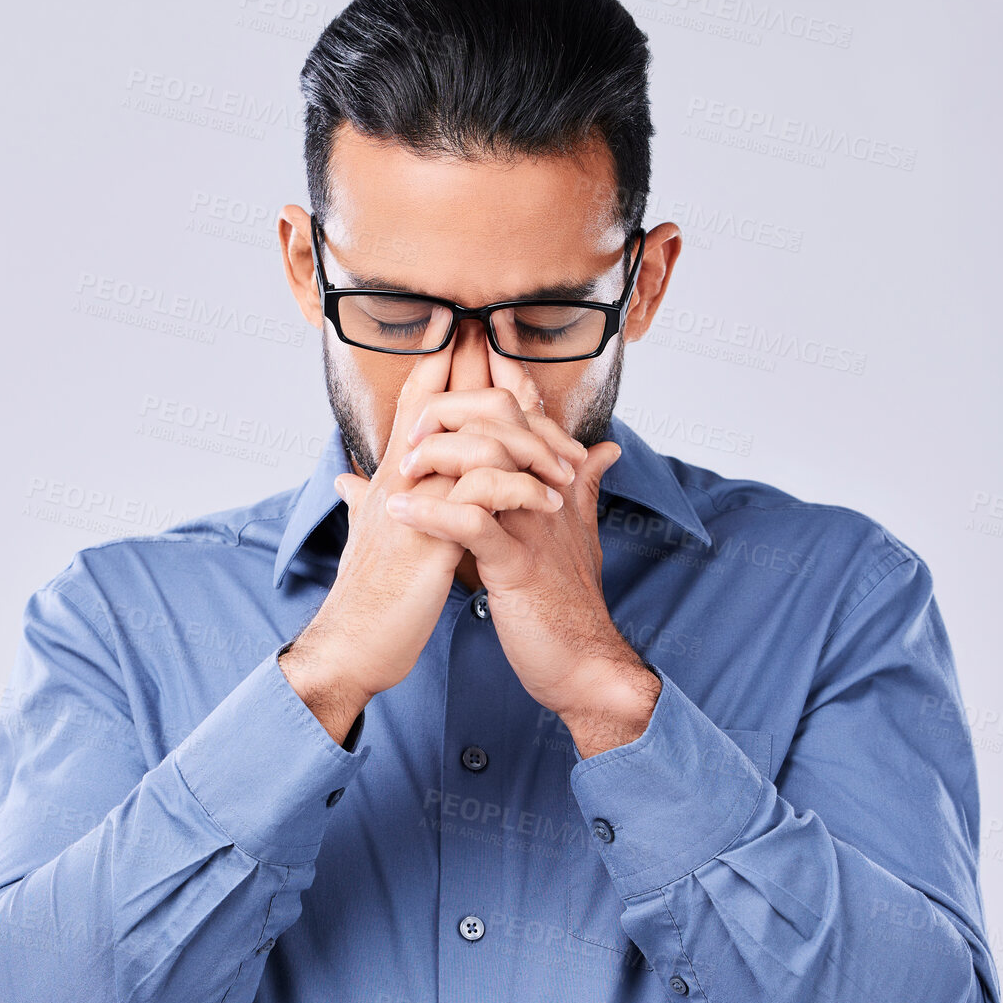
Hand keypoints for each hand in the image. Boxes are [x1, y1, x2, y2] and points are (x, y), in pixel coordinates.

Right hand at [291, 348, 565, 706]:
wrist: (354, 644)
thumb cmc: (369, 595)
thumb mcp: (373, 537)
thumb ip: (366, 501)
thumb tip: (347, 480)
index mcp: (392, 477)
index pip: (418, 403)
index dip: (446, 367)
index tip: (483, 347)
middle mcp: (400, 478)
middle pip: (446, 403)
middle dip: (496, 389)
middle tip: (543, 406)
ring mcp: (416, 502)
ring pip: (477, 441)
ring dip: (529, 448)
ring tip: (562, 471)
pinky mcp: (435, 534)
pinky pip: (485, 489)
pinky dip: (525, 488)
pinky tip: (550, 502)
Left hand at [380, 347, 659, 745]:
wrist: (582, 660)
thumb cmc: (568, 599)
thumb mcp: (577, 534)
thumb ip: (586, 488)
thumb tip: (606, 452)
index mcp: (554, 480)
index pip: (528, 410)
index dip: (498, 373)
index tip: (462, 342)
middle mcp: (548, 491)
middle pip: (503, 417)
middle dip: (450, 409)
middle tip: (413, 430)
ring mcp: (534, 525)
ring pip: (487, 460)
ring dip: (434, 457)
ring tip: (398, 471)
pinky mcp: (517, 564)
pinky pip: (472, 526)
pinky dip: (429, 515)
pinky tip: (396, 513)